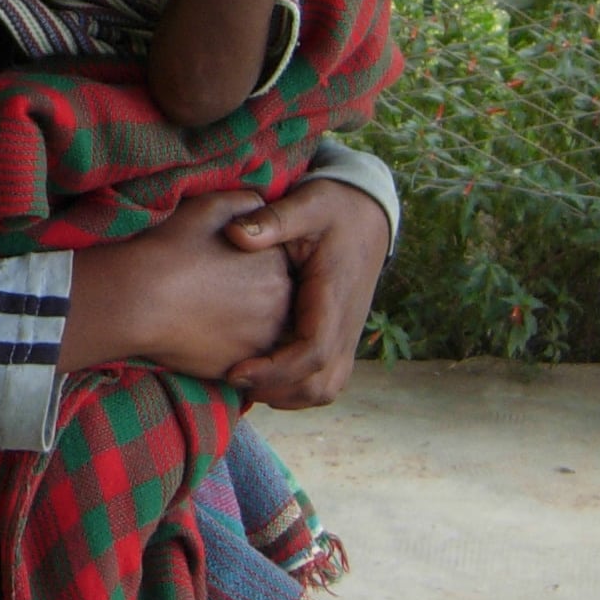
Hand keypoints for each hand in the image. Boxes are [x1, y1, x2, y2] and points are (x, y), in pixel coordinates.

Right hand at [62, 191, 293, 378]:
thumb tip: (262, 208)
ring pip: (261, 329)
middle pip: (272, 298)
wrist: (138, 298)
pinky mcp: (243, 365)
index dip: (245, 264)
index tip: (218, 266)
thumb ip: (247, 202)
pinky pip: (246, 359)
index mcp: (277, 262)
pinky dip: (229, 349)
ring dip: (242, 324)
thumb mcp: (210, 207)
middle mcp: (280, 301)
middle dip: (249, 296)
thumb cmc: (169, 248)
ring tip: (205, 314)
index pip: (274, 265)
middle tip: (211, 292)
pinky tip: (201, 335)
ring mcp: (264, 337)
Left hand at [220, 179, 390, 408]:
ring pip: (324, 389)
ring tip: (245, 383)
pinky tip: (263, 379)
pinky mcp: (341, 339)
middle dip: (276, 391)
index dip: (274, 370)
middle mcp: (346, 325)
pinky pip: (325, 381)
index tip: (235, 370)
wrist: (367, 216)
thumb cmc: (332, 208)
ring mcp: (347, 336)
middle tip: (232, 379)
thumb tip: (235, 234)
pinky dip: (296, 390)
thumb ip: (274, 219)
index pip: (312, 352)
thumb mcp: (306, 203)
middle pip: (319, 384)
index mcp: (334, 297)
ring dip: (286, 396)